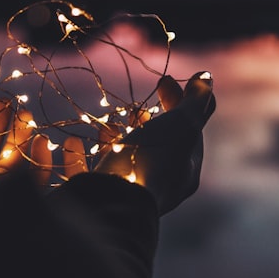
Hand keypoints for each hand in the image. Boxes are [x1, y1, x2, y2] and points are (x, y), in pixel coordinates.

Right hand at [60, 72, 215, 213]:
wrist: (114, 200)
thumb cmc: (153, 160)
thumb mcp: (183, 125)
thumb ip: (196, 102)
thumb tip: (207, 78)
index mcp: (184, 171)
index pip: (187, 131)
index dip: (179, 101)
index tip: (164, 79)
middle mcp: (159, 186)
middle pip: (155, 148)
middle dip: (148, 123)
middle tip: (138, 108)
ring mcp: (127, 193)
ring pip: (121, 163)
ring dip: (115, 139)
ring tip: (108, 124)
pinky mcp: (94, 199)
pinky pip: (87, 176)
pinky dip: (79, 157)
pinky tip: (72, 143)